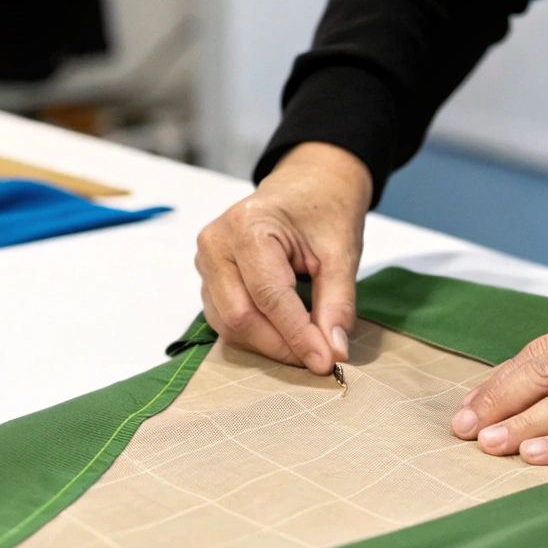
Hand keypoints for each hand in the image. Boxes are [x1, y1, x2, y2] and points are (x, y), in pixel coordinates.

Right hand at [195, 142, 371, 374]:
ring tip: (306, 349)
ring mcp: (205, 261)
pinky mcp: (208, 277)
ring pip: (228, 324)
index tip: (326, 363)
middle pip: (240, 316)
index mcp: (247, 226)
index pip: (270, 297)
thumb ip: (337, 302)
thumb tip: (334, 350)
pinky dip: (256, 335)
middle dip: (281, 346)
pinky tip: (286, 337)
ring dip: (268, 346)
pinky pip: (225, 319)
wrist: (307, 185)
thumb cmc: (323, 209)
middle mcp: (216, 243)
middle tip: (319, 360)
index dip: (298, 336)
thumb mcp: (341, 252)